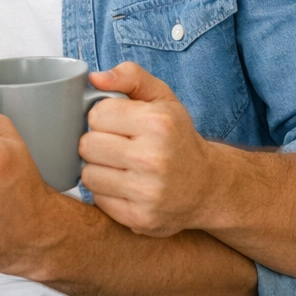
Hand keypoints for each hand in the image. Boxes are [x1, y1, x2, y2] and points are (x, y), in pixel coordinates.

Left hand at [80, 62, 212, 236]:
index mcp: (158, 124)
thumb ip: (130, 76)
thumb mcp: (162, 98)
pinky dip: (105, 192)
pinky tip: (124, 185)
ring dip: (98, 168)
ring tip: (119, 165)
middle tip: (116, 145)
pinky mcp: (140, 219)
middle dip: (97, 142)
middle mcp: (154, 159)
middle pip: (87, 145)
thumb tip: (95, 78)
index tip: (118, 123)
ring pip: (88, 174)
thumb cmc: (177, 137)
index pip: (96, 114)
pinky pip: (98, 199)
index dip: (102, 117)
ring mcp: (148, 193)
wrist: (208, 186)